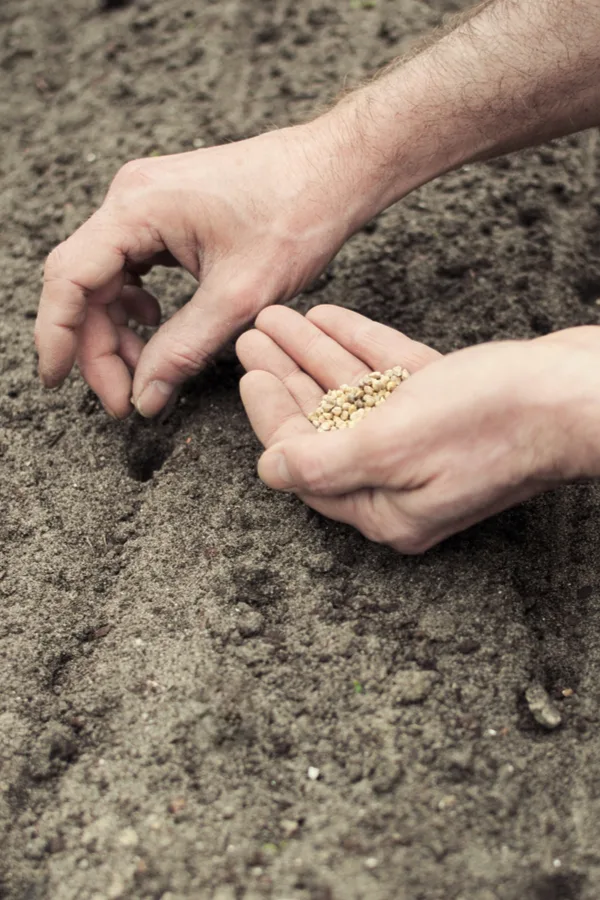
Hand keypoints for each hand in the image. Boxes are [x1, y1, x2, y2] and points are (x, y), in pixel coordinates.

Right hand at [35, 122, 372, 418]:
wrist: (337, 169)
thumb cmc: (298, 214)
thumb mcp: (240, 296)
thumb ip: (184, 350)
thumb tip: (144, 397)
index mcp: (138, 207)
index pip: (68, 278)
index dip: (58, 337)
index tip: (58, 383)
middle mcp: (131, 197)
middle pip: (83, 283)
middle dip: (97, 345)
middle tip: (124, 397)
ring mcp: (147, 201)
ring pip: (105, 277)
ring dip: (116, 328)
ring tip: (145, 369)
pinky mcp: (166, 211)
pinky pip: (130, 264)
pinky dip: (137, 305)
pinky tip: (158, 326)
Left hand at [237, 306, 599, 552]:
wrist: (579, 392)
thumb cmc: (491, 422)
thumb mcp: (391, 446)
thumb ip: (322, 464)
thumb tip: (270, 471)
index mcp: (385, 509)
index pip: (307, 463)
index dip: (272, 415)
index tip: (249, 373)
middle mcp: (404, 483)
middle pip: (326, 426)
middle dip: (287, 378)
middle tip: (254, 336)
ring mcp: (430, 445)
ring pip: (356, 396)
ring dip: (316, 355)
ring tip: (281, 317)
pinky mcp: (453, 408)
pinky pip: (393, 377)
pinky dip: (362, 348)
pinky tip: (332, 318)